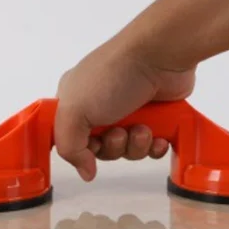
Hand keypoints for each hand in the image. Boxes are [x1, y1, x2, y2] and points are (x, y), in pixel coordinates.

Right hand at [54, 37, 195, 180]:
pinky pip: (151, 147)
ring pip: (127, 150)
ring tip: (143, 129)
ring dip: (136, 145)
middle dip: (113, 147)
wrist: (160, 57)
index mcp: (75, 102)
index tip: (91, 145)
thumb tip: (85, 171)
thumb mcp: (74, 110)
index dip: (81, 149)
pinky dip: (155, 145)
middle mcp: (100, 108)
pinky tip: (159, 136)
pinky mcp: (155, 117)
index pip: (70, 139)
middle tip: (121, 132)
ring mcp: (129, 112)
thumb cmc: (113, 75)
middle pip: (101, 150)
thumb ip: (68, 147)